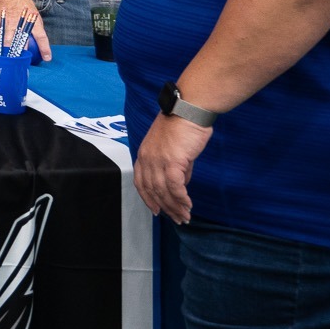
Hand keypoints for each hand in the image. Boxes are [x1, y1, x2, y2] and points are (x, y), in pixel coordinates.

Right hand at [0, 0, 53, 62]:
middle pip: (24, 44)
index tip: (47, 58)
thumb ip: (37, 27)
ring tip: (16, 59)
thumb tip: (39, 39)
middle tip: (28, 61)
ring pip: (10, 44)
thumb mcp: (35, 14)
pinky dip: (4, 47)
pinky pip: (2, 40)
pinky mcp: (1, 27)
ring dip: (13, 53)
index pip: (41, 38)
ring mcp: (10, 26)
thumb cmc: (22, 2)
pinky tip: (6, 51)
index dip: (44, 49)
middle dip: (26, 55)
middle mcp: (21, 25)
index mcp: (33, 21)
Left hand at [134, 108, 212, 223]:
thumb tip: (180, 185)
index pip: (140, 182)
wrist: (188, 109)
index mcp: (143, 154)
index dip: (148, 199)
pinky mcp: (172, 161)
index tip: (156, 210)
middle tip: (177, 218)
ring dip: (175, 207)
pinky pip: (175, 186)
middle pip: (152, 190)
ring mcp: (158, 160)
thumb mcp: (173, 149)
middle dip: (165, 207)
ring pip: (163, 191)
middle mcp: (147, 158)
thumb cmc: (183, 125)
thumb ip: (175, 167)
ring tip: (185, 216)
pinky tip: (188, 205)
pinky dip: (181, 199)